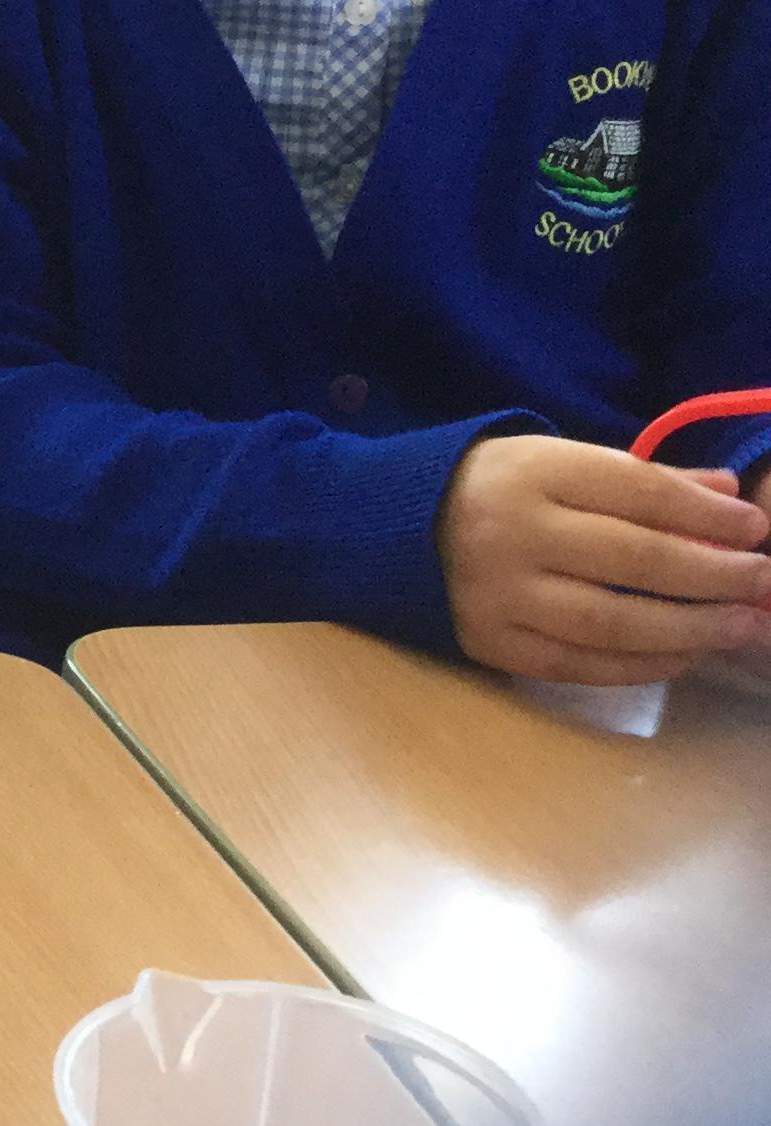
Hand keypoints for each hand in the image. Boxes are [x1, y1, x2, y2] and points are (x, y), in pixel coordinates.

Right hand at [437, 435, 770, 686]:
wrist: (391, 528)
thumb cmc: (494, 488)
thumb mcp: (558, 461)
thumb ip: (643, 480)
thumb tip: (730, 498)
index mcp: (533, 473)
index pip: (638, 492)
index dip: (706, 516)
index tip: (755, 530)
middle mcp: (512, 534)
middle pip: (633, 559)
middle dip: (713, 574)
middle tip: (762, 583)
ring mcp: (497, 594)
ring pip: (611, 621)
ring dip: (688, 627)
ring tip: (739, 626)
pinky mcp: (487, 642)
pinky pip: (575, 663)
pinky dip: (637, 665)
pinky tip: (681, 656)